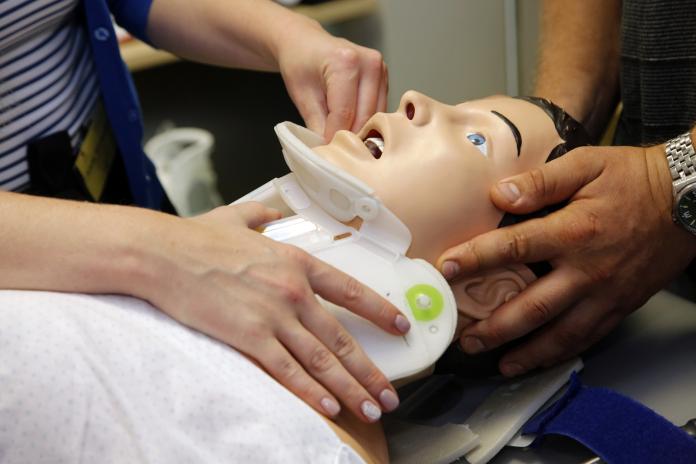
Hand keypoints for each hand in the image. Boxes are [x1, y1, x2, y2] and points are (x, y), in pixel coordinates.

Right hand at [147, 202, 408, 421]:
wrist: (162, 253)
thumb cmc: (196, 237)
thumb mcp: (237, 217)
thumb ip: (263, 217)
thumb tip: (274, 215)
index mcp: (296, 262)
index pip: (351, 291)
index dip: (380, 312)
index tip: (400, 327)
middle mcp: (294, 290)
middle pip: (342, 338)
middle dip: (370, 371)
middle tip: (389, 394)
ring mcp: (274, 315)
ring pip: (322, 360)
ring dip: (350, 388)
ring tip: (370, 408)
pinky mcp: (249, 337)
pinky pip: (288, 371)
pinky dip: (311, 392)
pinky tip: (329, 407)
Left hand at [274, 17, 387, 140]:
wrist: (306, 42)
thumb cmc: (300, 63)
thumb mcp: (301, 95)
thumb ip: (316, 125)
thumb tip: (328, 152)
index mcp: (345, 62)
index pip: (345, 113)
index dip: (335, 137)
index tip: (327, 153)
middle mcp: (369, 63)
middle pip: (365, 116)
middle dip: (349, 137)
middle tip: (335, 151)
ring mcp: (381, 69)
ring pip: (375, 116)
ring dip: (359, 131)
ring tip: (342, 139)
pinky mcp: (384, 78)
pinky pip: (378, 110)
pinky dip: (365, 121)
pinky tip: (351, 125)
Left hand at [437, 144, 695, 376]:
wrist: (690, 200)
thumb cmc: (635, 179)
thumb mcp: (587, 165)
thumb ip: (541, 180)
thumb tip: (498, 194)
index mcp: (574, 231)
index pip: (513, 248)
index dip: (475, 259)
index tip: (445, 269)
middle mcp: (587, 271)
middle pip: (532, 307)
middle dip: (494, 327)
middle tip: (464, 338)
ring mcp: (605, 294)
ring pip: (559, 334)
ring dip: (525, 352)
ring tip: (496, 362)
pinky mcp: (620, 306)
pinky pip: (586, 338)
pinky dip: (559, 353)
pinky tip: (539, 359)